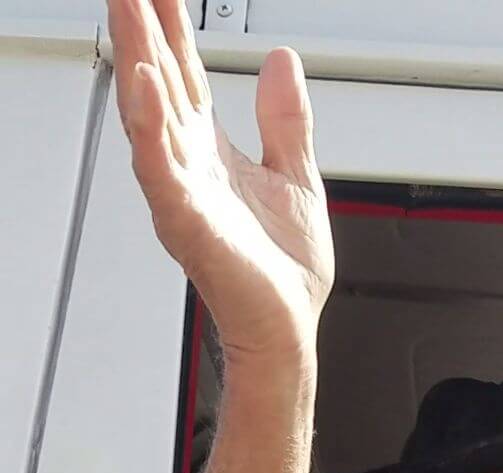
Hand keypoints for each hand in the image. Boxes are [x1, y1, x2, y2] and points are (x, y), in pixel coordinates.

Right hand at [109, 0, 333, 365]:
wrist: (289, 330)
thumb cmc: (284, 273)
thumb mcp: (297, 176)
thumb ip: (285, 120)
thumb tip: (282, 63)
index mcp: (213, 152)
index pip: (185, 75)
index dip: (173, 28)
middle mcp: (190, 166)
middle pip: (159, 82)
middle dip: (141, 29)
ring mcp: (185, 192)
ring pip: (151, 114)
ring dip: (136, 60)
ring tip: (126, 10)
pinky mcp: (188, 223)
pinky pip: (161, 170)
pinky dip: (149, 128)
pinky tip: (143, 87)